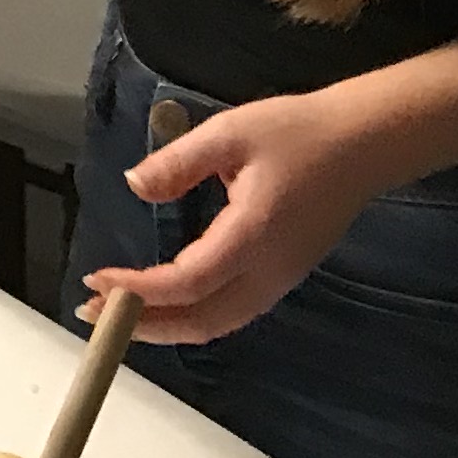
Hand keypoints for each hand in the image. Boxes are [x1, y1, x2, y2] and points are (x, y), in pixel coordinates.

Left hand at [78, 90, 381, 346]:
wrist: (364, 143)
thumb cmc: (298, 132)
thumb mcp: (229, 133)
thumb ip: (177, 163)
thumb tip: (134, 185)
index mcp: (252, 235)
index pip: (186, 282)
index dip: (137, 289)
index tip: (95, 280)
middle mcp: (268, 270)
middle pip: (202, 321)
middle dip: (144, 325)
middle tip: (93, 312)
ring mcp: (281, 278)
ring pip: (219, 323)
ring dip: (167, 325)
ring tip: (120, 314)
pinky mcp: (285, 275)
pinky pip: (233, 311)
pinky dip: (193, 315)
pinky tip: (166, 302)